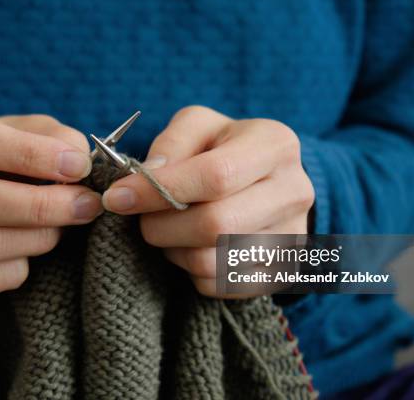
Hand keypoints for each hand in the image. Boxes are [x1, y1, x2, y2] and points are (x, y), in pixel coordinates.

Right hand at [0, 106, 102, 295]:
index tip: (78, 167)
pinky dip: (19, 268)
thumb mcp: (33, 130)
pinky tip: (34, 247)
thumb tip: (77, 166)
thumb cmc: (11, 151)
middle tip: (87, 204)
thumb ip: (58, 139)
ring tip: (66, 224)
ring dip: (39, 238)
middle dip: (44, 206)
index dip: (33, 156)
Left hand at [102, 106, 313, 296]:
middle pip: (216, 225)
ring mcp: (293, 237)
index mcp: (274, 146)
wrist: (268, 183)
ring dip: (174, 251)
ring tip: (169, 231)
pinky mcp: (281, 272)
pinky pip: (221, 285)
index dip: (159, 191)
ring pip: (214, 262)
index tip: (119, 197)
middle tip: (143, 218)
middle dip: (162, 226)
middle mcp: (294, 192)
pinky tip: (191, 247)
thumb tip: (147, 177)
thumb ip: (171, 143)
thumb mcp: (198, 126)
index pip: (216, 176)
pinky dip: (192, 271)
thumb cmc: (225, 149)